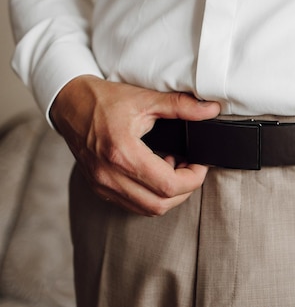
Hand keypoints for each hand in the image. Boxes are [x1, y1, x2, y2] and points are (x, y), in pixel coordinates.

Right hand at [50, 75, 220, 215]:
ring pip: (148, 209)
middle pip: (161, 203)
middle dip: (185, 189)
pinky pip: (133, 204)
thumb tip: (211, 110)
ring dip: (168, 195)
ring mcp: (102, 184)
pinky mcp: (99, 188)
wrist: (70, 103)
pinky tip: (155, 172)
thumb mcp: (146, 98)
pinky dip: (151, 195)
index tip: (200, 163)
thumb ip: (181, 105)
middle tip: (191, 167)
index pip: (168, 185)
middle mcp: (109, 175)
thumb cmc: (105, 100)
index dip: (193, 178)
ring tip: (173, 168)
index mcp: (122, 153)